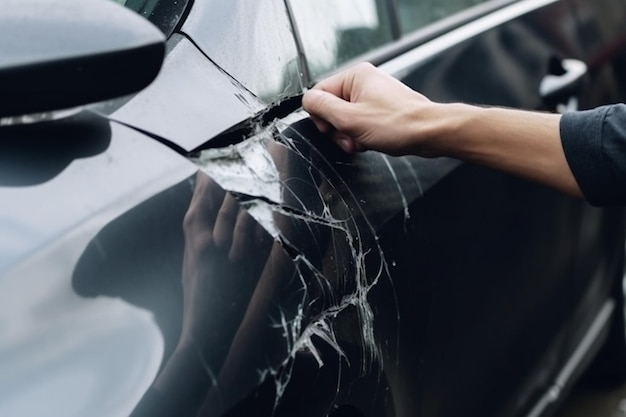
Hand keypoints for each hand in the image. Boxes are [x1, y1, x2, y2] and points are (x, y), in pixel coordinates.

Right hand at [302, 62, 440, 155]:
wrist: (429, 133)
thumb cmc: (398, 124)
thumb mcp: (350, 118)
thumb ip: (322, 107)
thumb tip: (307, 101)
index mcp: (354, 76)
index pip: (318, 93)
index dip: (321, 116)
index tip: (331, 130)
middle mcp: (364, 82)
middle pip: (332, 107)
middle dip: (337, 129)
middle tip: (350, 139)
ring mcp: (374, 95)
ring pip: (346, 118)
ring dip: (349, 135)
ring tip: (362, 141)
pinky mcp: (381, 109)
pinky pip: (360, 122)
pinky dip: (361, 135)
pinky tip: (370, 142)